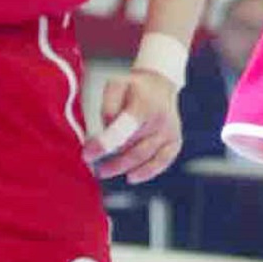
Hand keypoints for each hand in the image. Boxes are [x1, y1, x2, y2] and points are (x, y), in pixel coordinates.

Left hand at [83, 67, 183, 183]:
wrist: (159, 84)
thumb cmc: (133, 88)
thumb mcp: (116, 85)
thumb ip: (108, 106)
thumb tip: (106, 130)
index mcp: (145, 103)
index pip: (124, 128)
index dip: (105, 144)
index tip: (88, 154)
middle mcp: (161, 118)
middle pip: (134, 148)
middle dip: (112, 161)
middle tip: (95, 167)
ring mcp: (170, 131)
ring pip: (144, 157)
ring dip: (123, 168)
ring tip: (105, 171)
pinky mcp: (175, 141)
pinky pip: (162, 162)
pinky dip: (147, 172)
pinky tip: (132, 177)